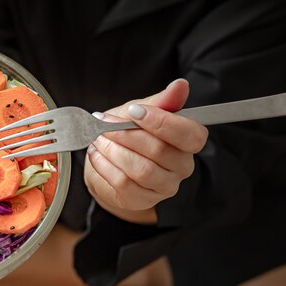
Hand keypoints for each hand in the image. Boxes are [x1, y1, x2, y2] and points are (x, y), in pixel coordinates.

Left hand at [84, 79, 207, 223]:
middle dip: (126, 134)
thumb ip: (161, 101)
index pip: (190, 134)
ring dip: (113, 150)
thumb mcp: (142, 111)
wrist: (111, 161)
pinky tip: (96, 154)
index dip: (161, 122)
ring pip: (140, 169)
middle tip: (105, 123)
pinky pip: (123, 183)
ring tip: (98, 138)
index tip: (133, 110)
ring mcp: (164, 186)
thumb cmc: (131, 133)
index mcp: (188, 141)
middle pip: (159, 150)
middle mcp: (182, 166)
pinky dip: (105, 166)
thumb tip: (180, 85)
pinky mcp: (142, 200)